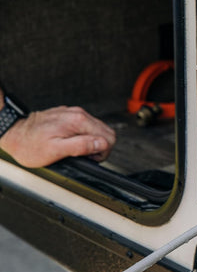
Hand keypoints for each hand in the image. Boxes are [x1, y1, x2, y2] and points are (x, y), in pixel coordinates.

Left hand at [0, 106, 115, 167]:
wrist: (14, 132)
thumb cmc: (30, 144)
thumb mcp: (56, 151)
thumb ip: (81, 146)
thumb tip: (100, 144)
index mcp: (78, 122)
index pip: (108, 137)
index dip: (102, 152)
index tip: (90, 157)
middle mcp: (78, 114)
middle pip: (106, 131)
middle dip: (100, 147)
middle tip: (85, 155)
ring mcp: (74, 113)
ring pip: (98, 129)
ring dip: (92, 142)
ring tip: (77, 150)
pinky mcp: (70, 115)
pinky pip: (87, 126)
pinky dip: (84, 137)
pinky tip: (72, 142)